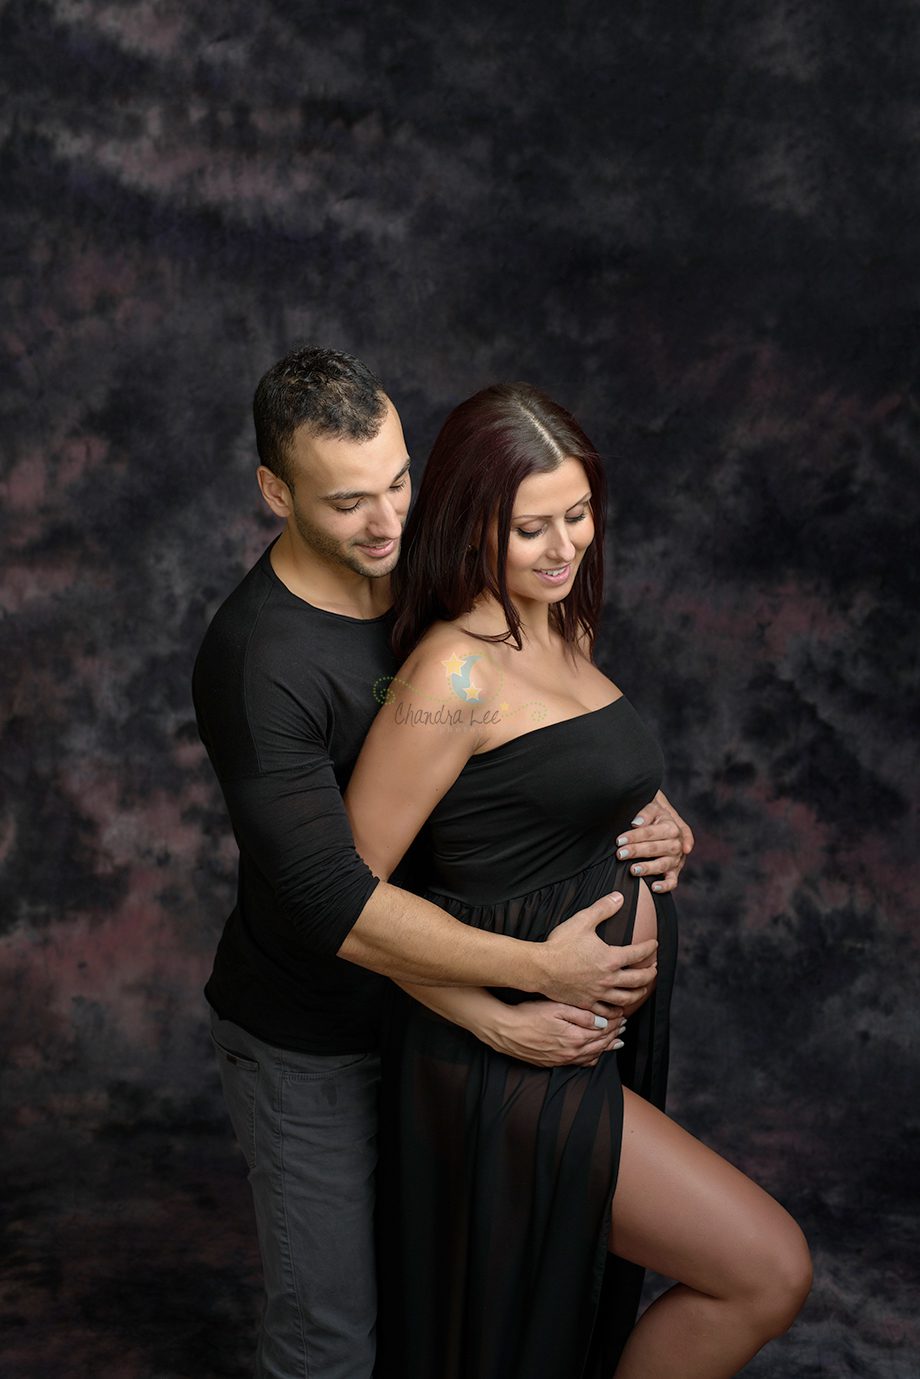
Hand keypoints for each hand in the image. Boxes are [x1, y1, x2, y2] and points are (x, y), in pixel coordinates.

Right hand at [484, 1001, 627, 1067]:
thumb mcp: (556, 1008)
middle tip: (623, 1027)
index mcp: (575, 1038)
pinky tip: (594, 1056)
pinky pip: (579, 1064)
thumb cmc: (528, 1015)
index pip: (603, 1032)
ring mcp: (562, 1060)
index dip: (615, 1024)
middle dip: (614, 1035)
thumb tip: (602, 1021)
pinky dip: (591, 1059)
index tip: (622, 1016)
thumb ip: (581, 1015)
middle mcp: (571, 1053)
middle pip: (600, 1045)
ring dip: (605, 1048)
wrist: (504, 1030)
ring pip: (591, 1056)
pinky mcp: (553, 1063)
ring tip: (616, 1041)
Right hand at [538, 891, 657, 1014]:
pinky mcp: (587, 1003)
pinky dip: (617, 1012)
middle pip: (638, 979)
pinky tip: (620, 1010)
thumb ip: (603, 908)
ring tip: (643, 989)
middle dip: (650, 974)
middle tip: (654, 969)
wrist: (540, 967)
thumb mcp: (582, 921)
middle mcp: (608, 978)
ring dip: (639, 993)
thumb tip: (619, 897)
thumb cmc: (560, 944)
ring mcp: (598, 993)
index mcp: (610, 958)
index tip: (654, 945)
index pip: (638, 953)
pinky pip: (607, 1012)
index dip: (649, 948)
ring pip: (626, 998)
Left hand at [614, 790, 694, 893]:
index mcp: (672, 827)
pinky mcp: (675, 871)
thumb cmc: (654, 815)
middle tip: (620, 854)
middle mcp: (677, 843)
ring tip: (632, 870)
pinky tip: (653, 887)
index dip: (634, 836)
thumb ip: (645, 814)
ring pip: (663, 865)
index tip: (619, 840)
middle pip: (656, 848)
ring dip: (648, 868)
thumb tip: (636, 823)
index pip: (651, 832)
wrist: (665, 821)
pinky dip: (665, 886)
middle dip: (637, 851)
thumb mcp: (652, 808)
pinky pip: (672, 881)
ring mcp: (676, 859)